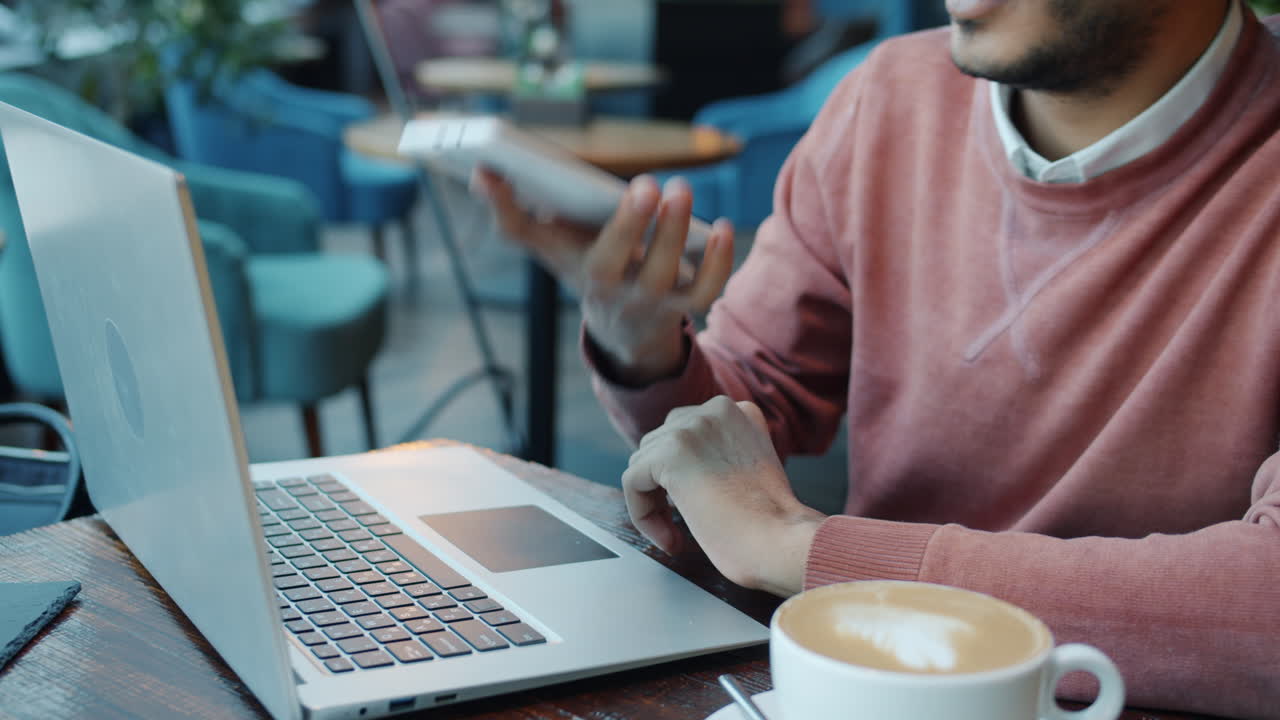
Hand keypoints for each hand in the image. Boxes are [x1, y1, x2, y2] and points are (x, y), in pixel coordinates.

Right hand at [472, 169, 735, 383]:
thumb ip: (512, 213)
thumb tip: (480, 170)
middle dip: (636, 226)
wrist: (622, 329)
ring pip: (671, 277)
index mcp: (585, 275)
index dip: (549, 217)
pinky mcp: (686, 304)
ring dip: (677, 233)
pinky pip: (708, 288)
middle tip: (646, 183)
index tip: (540, 180)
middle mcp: (620, 293)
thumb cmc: (582, 267)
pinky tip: (723, 226)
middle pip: (627, 266)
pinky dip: (719, 259)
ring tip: (680, 189)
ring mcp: (655, 301)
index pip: (569, 250)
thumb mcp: (547, 246)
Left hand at [621, 396, 825, 596]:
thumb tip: (679, 471)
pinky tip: (670, 539)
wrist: (782, 542)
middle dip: (663, 486)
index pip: (687, 432)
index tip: (697, 509)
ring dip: (652, 503)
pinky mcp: (671, 452)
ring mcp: (693, 427)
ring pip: (642, 463)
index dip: (682, 475)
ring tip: (677, 536)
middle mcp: (716, 410)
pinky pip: (633, 482)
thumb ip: (718, 457)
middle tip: (680, 526)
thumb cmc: (771, 526)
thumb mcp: (748, 470)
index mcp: (739, 412)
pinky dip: (642, 515)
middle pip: (660, 443)